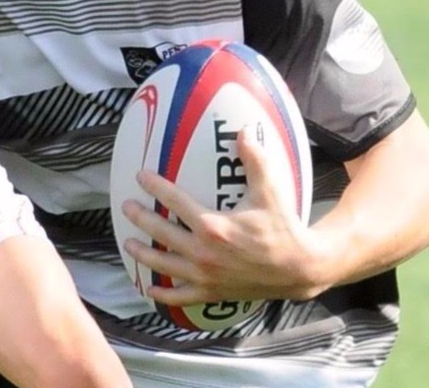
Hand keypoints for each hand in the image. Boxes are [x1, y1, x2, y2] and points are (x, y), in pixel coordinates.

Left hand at [120, 127, 328, 304]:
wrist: (301, 269)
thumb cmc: (283, 229)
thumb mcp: (270, 193)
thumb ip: (255, 161)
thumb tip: (242, 131)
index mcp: (213, 226)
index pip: (174, 201)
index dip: (154, 186)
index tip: (140, 176)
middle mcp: (203, 252)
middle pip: (161, 231)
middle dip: (141, 218)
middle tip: (127, 207)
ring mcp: (205, 276)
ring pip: (163, 265)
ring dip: (143, 254)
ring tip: (129, 244)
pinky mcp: (211, 293)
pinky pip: (180, 297)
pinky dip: (163, 295)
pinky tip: (150, 289)